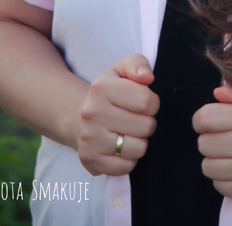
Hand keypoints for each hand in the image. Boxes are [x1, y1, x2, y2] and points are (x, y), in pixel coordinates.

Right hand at [76, 54, 159, 176]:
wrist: (79, 117)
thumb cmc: (109, 93)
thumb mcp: (121, 70)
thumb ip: (138, 64)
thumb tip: (147, 77)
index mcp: (102, 88)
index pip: (146, 101)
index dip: (152, 102)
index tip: (143, 103)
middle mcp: (92, 113)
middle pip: (146, 126)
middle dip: (147, 122)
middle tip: (136, 119)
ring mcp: (90, 138)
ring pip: (138, 149)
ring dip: (139, 142)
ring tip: (128, 133)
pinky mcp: (90, 160)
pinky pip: (126, 166)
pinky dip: (128, 159)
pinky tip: (119, 147)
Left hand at [192, 84, 231, 204]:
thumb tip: (218, 92)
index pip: (205, 118)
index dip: (200, 120)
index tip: (207, 122)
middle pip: (203, 143)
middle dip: (208, 140)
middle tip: (221, 140)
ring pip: (207, 166)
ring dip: (213, 161)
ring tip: (227, 155)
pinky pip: (218, 185)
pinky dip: (222, 178)